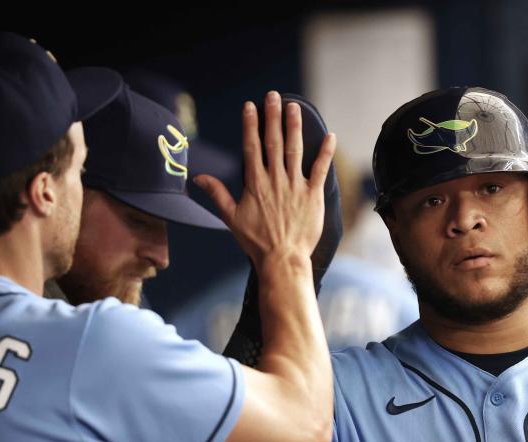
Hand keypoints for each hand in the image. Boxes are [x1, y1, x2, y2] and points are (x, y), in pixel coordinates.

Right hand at [194, 92, 336, 268]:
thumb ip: (217, 194)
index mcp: (255, 183)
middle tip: (273, 96)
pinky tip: (330, 136)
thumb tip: (197, 178)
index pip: (252, 147)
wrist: (282, 259)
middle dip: (272, 117)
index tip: (250, 106)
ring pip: (295, 150)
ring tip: (294, 107)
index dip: (251, 125)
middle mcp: (275, 180)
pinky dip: (325, 153)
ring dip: (294, 127)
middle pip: (273, 142)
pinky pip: (321, 169)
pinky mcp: (312, 195)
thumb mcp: (231, 217)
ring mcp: (295, 186)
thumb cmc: (256, 241)